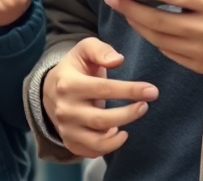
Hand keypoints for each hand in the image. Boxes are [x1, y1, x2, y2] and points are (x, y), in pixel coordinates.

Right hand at [42, 38, 157, 158]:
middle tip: (144, 106)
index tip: (152, 91)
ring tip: (129, 124)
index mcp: (68, 84)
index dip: (130, 90)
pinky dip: (108, 147)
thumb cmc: (75, 68)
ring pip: (97, 142)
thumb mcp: (84, 50)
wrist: (50, 90)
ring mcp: (66, 128)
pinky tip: (116, 133)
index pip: (104, 89)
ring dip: (119, 138)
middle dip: (129, 114)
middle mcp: (65, 109)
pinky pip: (92, 152)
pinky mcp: (70, 142)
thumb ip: (100, 50)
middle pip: (102, 119)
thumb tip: (118, 60)